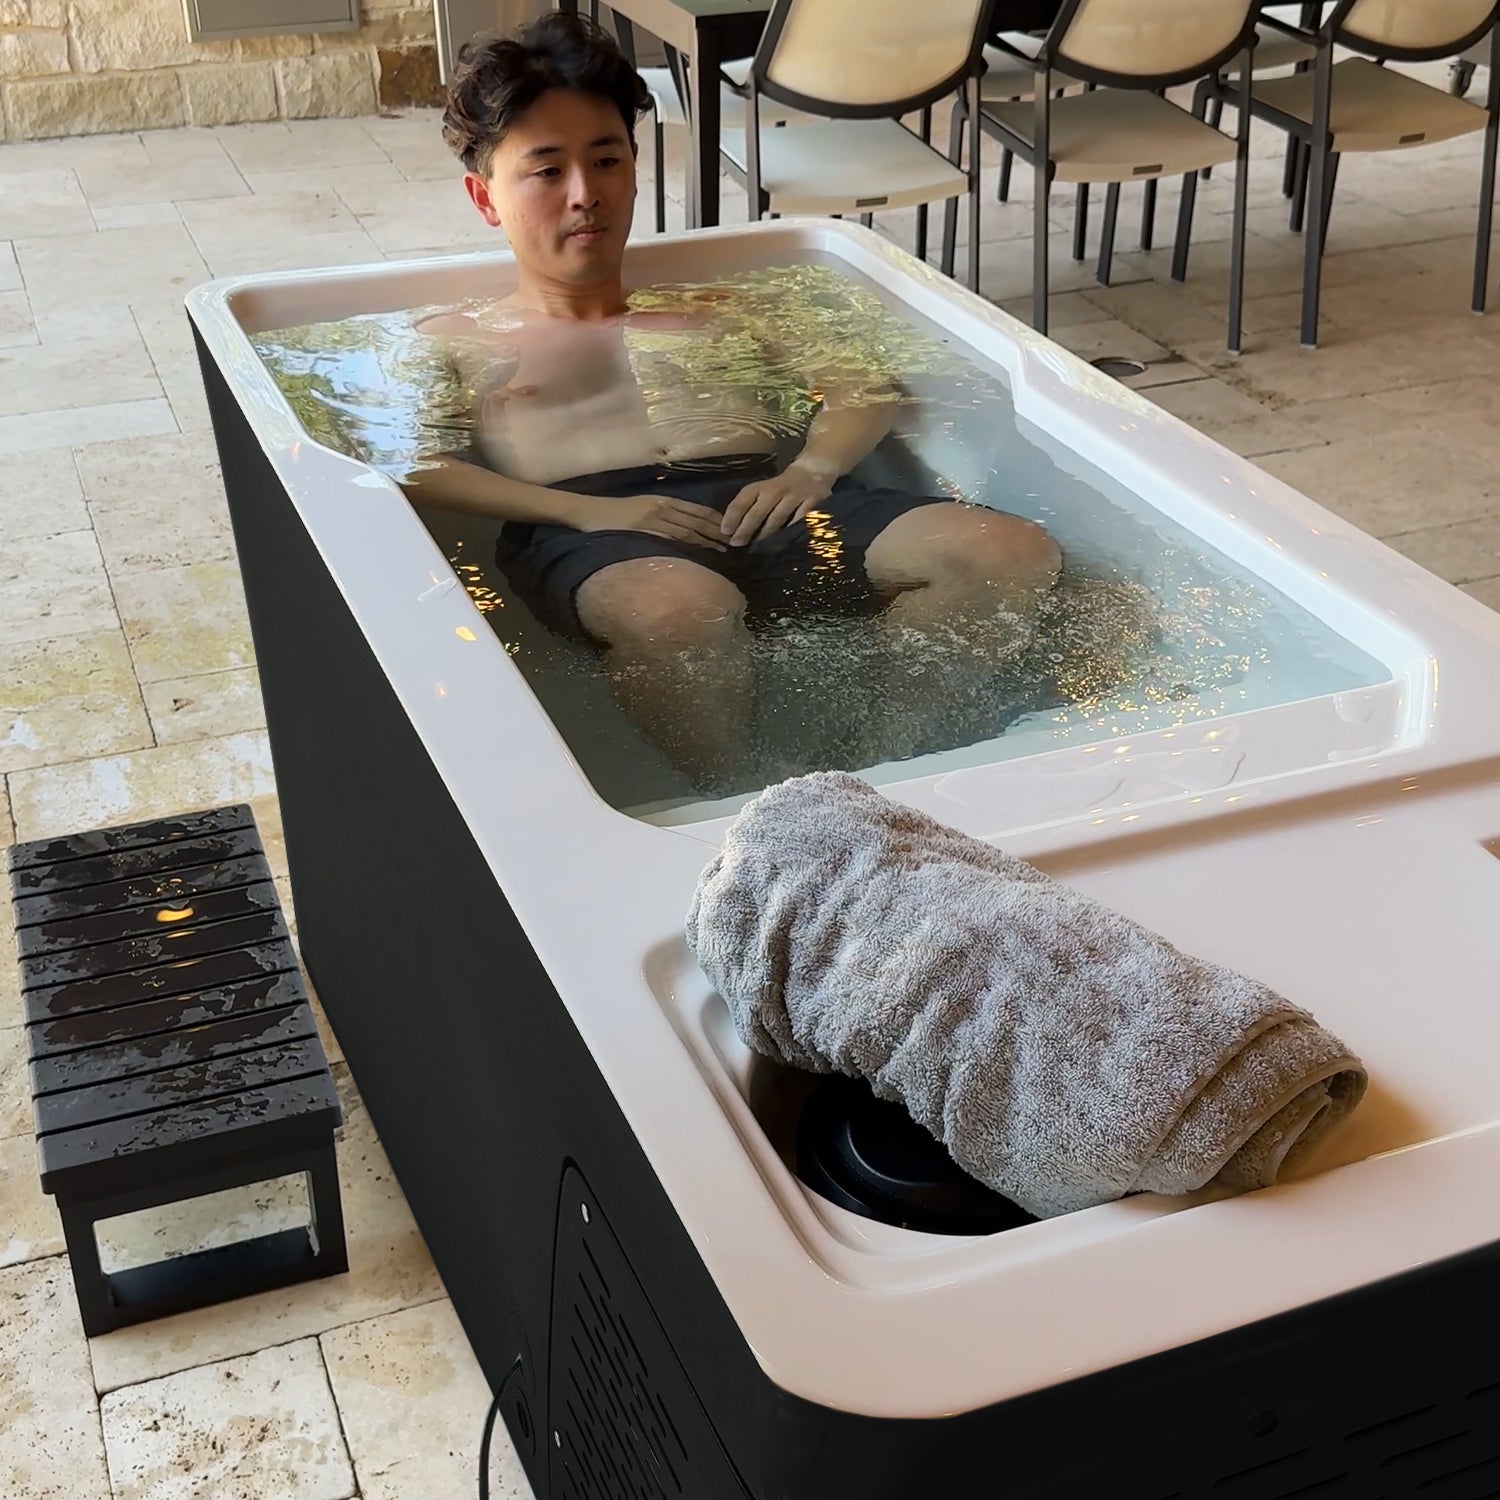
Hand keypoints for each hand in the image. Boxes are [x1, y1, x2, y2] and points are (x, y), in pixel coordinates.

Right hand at [575, 492, 726, 550]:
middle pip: (696, 519)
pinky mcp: (643, 529)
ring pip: (686, 529)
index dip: (715, 519)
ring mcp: (653, 517)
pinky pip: (668, 537)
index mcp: (664, 500)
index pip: (696, 509)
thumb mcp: (643, 508)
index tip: (731, 528)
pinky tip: (697, 551)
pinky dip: (685, 544)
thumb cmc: (616, 512)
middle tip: (734, 541)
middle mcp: (662, 506)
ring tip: (722, 549)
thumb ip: (664, 516)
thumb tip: (684, 528)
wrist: (591, 511)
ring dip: (706, 540)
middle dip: (717, 531)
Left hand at [721, 465, 835, 546]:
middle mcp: (776, 489)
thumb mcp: (764, 490)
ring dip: (765, 534)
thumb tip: (731, 530)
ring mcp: (795, 495)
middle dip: (745, 529)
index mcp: (761, 486)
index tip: (725, 531)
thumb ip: (750, 506)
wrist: (812, 471)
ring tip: (757, 547)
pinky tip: (784, 543)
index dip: (732, 516)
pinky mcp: (812, 501)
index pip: (743, 500)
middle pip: (758, 511)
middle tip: (736, 543)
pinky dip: (791, 531)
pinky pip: (799, 520)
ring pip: (777, 518)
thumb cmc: (781, 487)